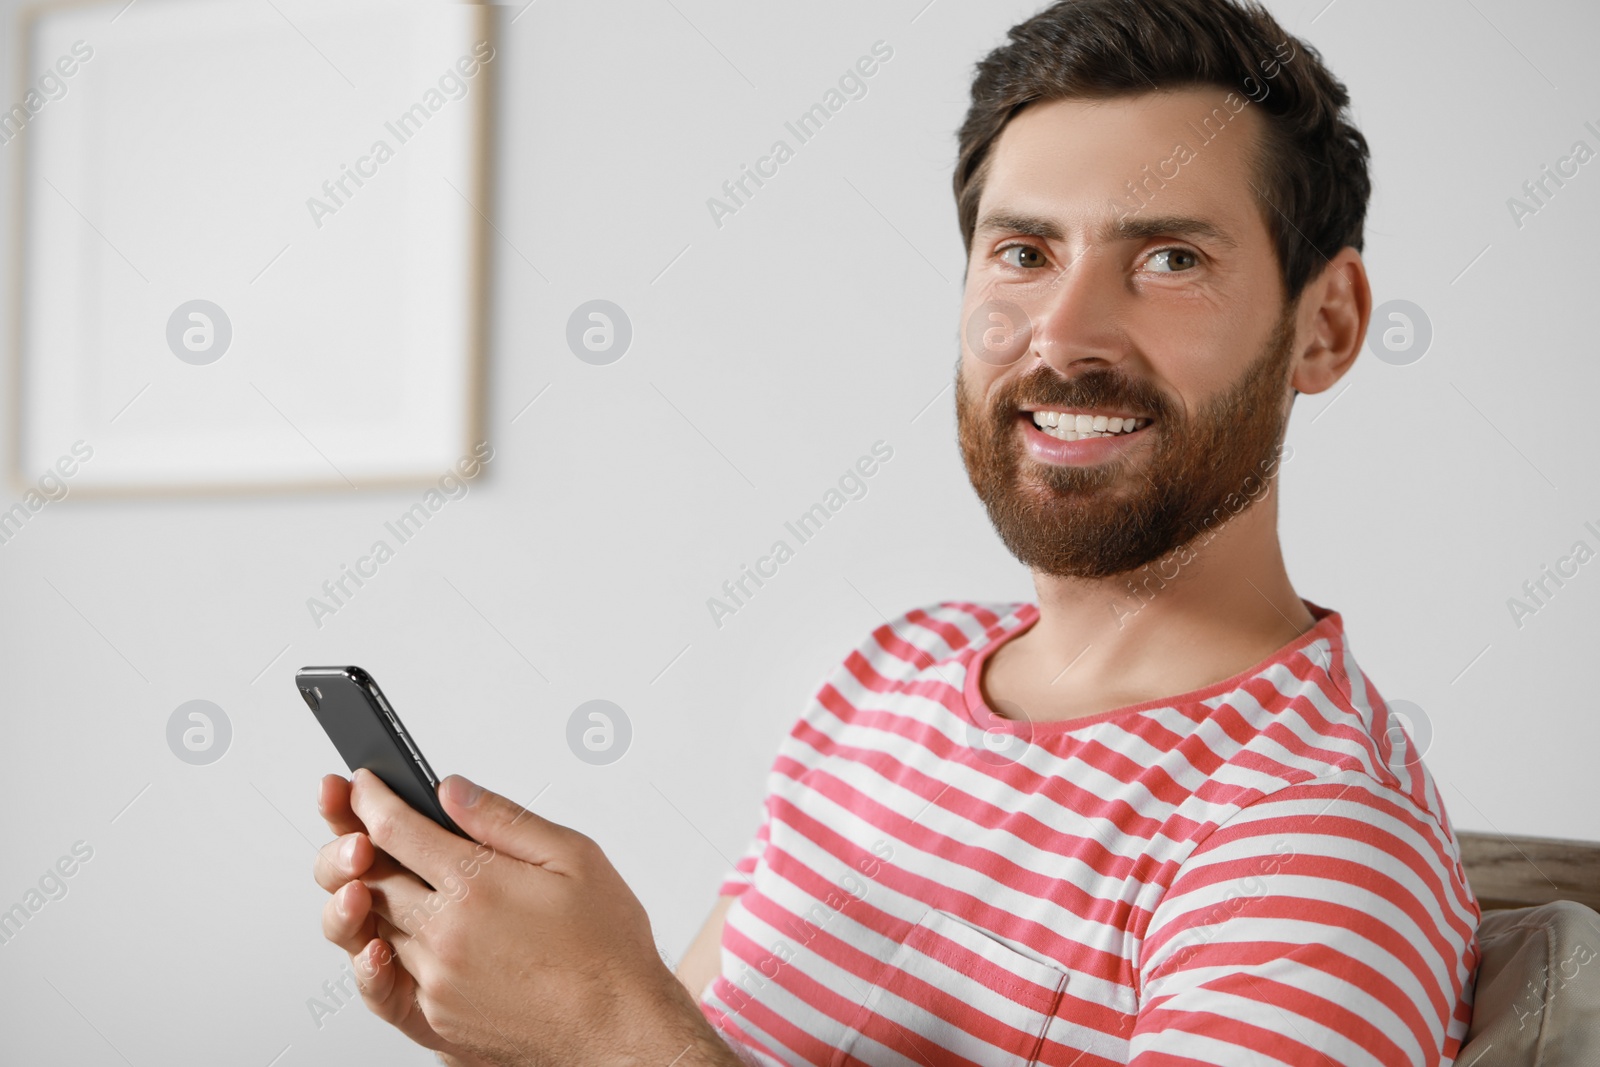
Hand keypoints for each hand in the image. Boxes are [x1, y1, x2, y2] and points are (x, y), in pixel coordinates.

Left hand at [319, 768, 740, 1066]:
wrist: (618, 1028)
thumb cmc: (606, 947)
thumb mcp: (573, 856)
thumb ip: (503, 819)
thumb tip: (452, 791)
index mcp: (476, 886)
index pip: (396, 829)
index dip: (370, 800)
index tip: (362, 785)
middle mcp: (444, 934)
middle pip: (371, 876)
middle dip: (354, 842)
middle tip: (355, 824)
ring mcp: (435, 980)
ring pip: (374, 926)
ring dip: (365, 895)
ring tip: (372, 874)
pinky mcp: (434, 1018)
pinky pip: (384, 982)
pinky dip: (378, 954)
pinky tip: (389, 937)